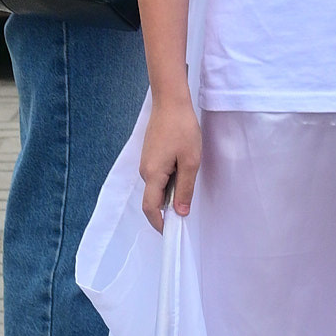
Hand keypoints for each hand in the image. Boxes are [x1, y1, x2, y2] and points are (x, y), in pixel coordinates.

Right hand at [140, 88, 201, 229]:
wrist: (170, 102)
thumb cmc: (182, 129)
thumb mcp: (190, 161)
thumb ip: (185, 188)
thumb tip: (180, 212)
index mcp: (153, 174)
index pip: (151, 208)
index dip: (159, 223)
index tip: (171, 233)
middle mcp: (145, 171)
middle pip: (154, 199)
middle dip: (169, 207)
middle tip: (188, 205)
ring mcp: (146, 162)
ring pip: (158, 187)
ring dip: (172, 190)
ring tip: (189, 177)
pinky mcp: (151, 155)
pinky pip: (159, 176)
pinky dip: (170, 179)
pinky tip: (183, 167)